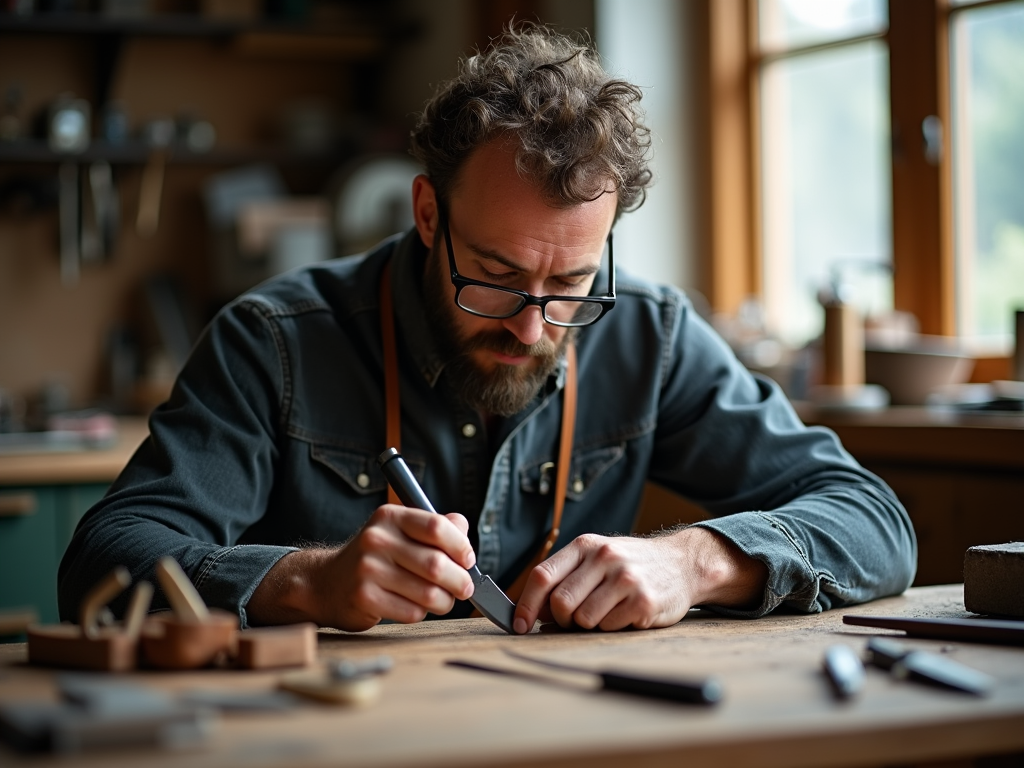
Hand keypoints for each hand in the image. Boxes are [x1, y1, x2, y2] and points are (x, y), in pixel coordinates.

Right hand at [247, 504, 475, 630]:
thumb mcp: (401, 532)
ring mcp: (367, 569)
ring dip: (444, 601)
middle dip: (460, 581)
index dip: (460, 547)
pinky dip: (421, 613)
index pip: (437, 526)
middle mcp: (377, 539)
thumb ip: (435, 527)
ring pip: (428, 593)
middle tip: (464, 588)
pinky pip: (411, 612)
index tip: (468, 560)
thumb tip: (464, 530)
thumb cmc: (375, 558)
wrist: (326, 582)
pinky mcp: (363, 597)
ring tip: (441, 599)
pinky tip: (413, 606)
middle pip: (436, 564)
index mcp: (390, 517)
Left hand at [512, 527, 767, 633]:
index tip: (519, 625)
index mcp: (585, 545)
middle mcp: (604, 557)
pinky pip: (609, 627)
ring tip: (606, 611)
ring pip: (584, 619)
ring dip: (589, 624)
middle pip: (561, 602)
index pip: (543, 575)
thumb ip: (566, 578)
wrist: (681, 563)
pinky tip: (626, 613)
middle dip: (562, 620)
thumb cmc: (629, 565)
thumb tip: (533, 612)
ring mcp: (625, 578)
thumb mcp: (596, 559)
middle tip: (574, 620)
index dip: (526, 604)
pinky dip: (612, 627)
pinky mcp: (644, 601)